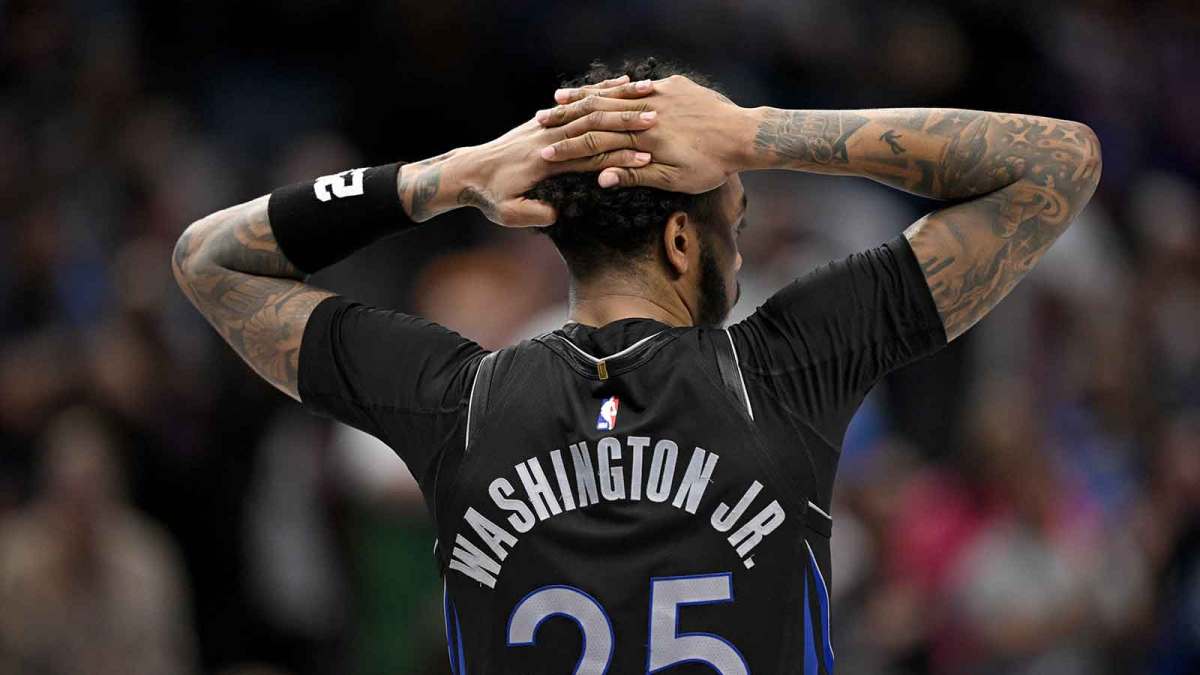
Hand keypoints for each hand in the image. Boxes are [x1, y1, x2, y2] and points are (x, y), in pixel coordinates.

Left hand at [449, 76, 662, 226]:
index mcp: (543, 161)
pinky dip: (598, 92)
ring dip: (617, 100)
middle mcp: (546, 137)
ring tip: (647, 91)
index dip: (618, 158)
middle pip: (593, 127)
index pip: (588, 157)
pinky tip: (619, 83)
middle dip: (626, 122)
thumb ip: (535, 213)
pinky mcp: (543, 120)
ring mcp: (544, 125)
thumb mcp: (509, 213)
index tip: (646, 158)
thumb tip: (560, 213)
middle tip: (656, 120)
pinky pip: (575, 103)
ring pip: (586, 108)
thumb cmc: (488, 196)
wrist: (467, 171)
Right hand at [537, 75, 757, 192]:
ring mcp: (658, 95)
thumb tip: (602, 178)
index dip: (569, 149)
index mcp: (643, 139)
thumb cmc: (711, 165)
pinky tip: (597, 88)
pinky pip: (634, 85)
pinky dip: (613, 87)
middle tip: (539, 123)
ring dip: (583, 99)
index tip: (544, 155)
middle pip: (597, 114)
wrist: (745, 135)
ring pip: (612, 95)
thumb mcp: (674, 180)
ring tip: (557, 101)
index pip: (596, 143)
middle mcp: (646, 113)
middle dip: (566, 119)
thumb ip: (636, 175)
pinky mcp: (671, 85)